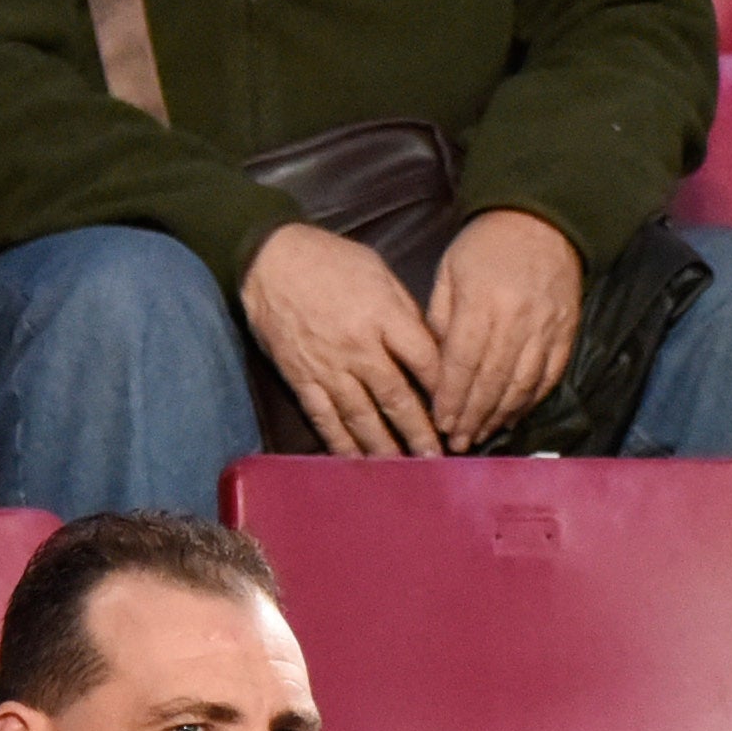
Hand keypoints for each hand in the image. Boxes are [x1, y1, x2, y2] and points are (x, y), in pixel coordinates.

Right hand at [244, 222, 446, 457]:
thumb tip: (430, 349)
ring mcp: (328, 366)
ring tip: (404, 469)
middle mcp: (358, 346)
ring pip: (361, 416)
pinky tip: (356, 461)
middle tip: (438, 457)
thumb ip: (405, 313)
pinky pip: (324, 418)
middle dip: (420, 431)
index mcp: (383, 315)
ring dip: (385, 446)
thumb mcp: (379, 273)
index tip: (460, 411)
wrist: (271, 262)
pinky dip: (340, 443)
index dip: (445, 389)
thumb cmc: (330, 261)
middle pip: (396, 397)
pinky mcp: (302, 378)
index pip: (424, 360)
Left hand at [421, 209, 580, 447]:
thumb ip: (441, 319)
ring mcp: (547, 328)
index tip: (440, 422)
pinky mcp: (567, 332)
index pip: (463, 363)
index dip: (451, 398)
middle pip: (492, 381)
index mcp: (482, 303)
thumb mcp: (449, 272)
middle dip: (473, 417)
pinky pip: (549, 376)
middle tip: (457, 442)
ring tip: (480, 434)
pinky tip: (512, 416)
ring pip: (522, 385)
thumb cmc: (486, 246)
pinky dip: (530, 401)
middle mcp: (517, 320)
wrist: (543, 220)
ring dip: (499, 416)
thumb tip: (436, 367)